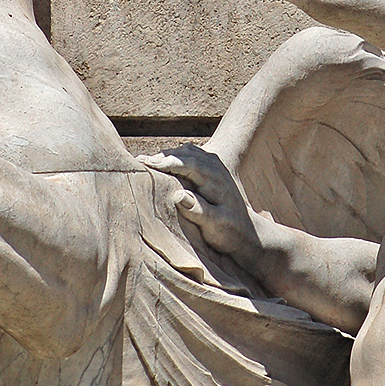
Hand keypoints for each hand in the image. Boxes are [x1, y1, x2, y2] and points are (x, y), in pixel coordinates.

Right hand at [140, 144, 263, 260]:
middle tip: (137, 162)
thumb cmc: (230, 232)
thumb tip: (178, 195)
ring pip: (185, 152)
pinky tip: (161, 167)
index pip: (186, 163)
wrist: (247, 233)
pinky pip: (189, 156)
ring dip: (166, 156)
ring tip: (145, 163)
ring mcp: (214, 165)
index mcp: (215, 178)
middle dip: (160, 157)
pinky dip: (174, 158)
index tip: (144, 164)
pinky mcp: (210, 169)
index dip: (164, 162)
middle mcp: (215, 167)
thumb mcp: (215, 226)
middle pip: (183, 154)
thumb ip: (198, 210)